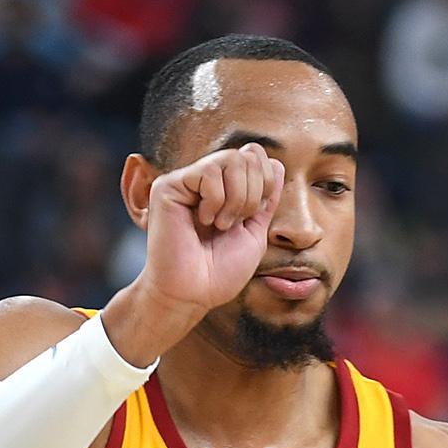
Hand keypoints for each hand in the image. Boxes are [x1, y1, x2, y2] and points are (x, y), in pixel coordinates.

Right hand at [108, 144, 285, 359]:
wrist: (194, 292)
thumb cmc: (221, 271)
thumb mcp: (255, 232)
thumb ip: (266, 199)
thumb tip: (277, 164)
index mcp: (225, 189)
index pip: (255, 157)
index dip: (266, 182)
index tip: (254, 215)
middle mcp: (205, 181)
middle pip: (246, 155)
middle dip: (253, 193)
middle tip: (236, 223)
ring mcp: (186, 181)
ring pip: (230, 160)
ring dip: (237, 199)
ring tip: (220, 225)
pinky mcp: (169, 185)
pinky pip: (208, 173)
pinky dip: (216, 201)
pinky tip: (204, 220)